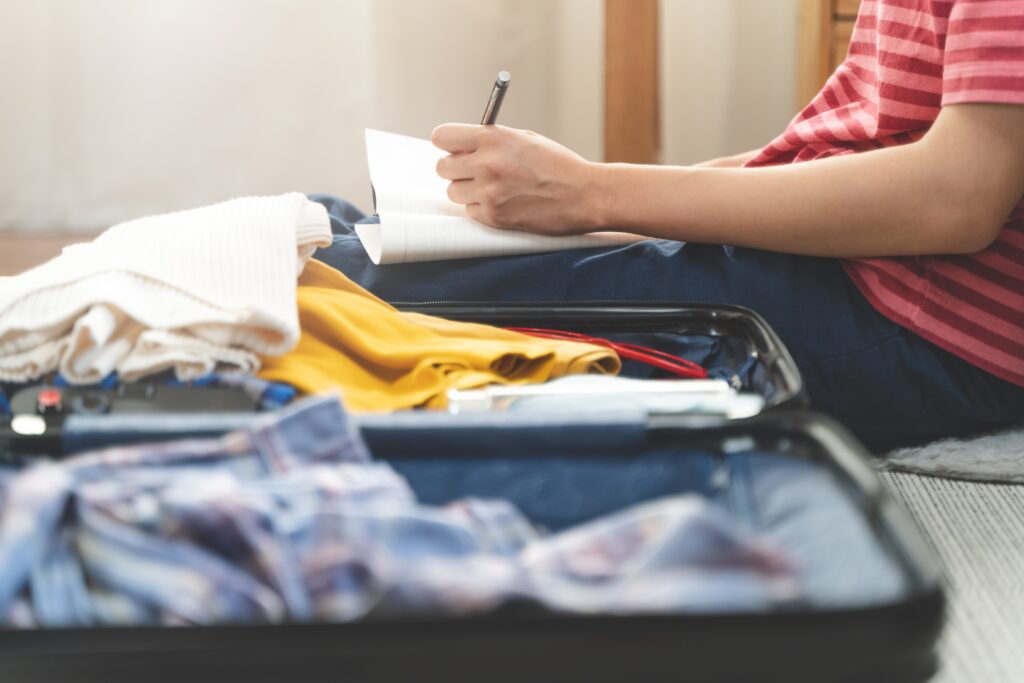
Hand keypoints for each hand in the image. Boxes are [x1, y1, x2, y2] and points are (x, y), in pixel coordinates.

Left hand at [432, 124, 605, 235]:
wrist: (584, 195)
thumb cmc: (558, 165)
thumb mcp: (524, 139)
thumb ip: (491, 140)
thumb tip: (463, 146)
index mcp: (493, 138)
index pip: (442, 137)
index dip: (447, 144)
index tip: (454, 149)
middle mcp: (486, 164)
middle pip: (442, 168)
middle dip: (456, 170)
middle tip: (474, 171)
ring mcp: (489, 192)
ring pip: (453, 192)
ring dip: (468, 191)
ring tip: (494, 188)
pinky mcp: (494, 217)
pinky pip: (470, 212)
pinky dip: (482, 209)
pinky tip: (504, 203)